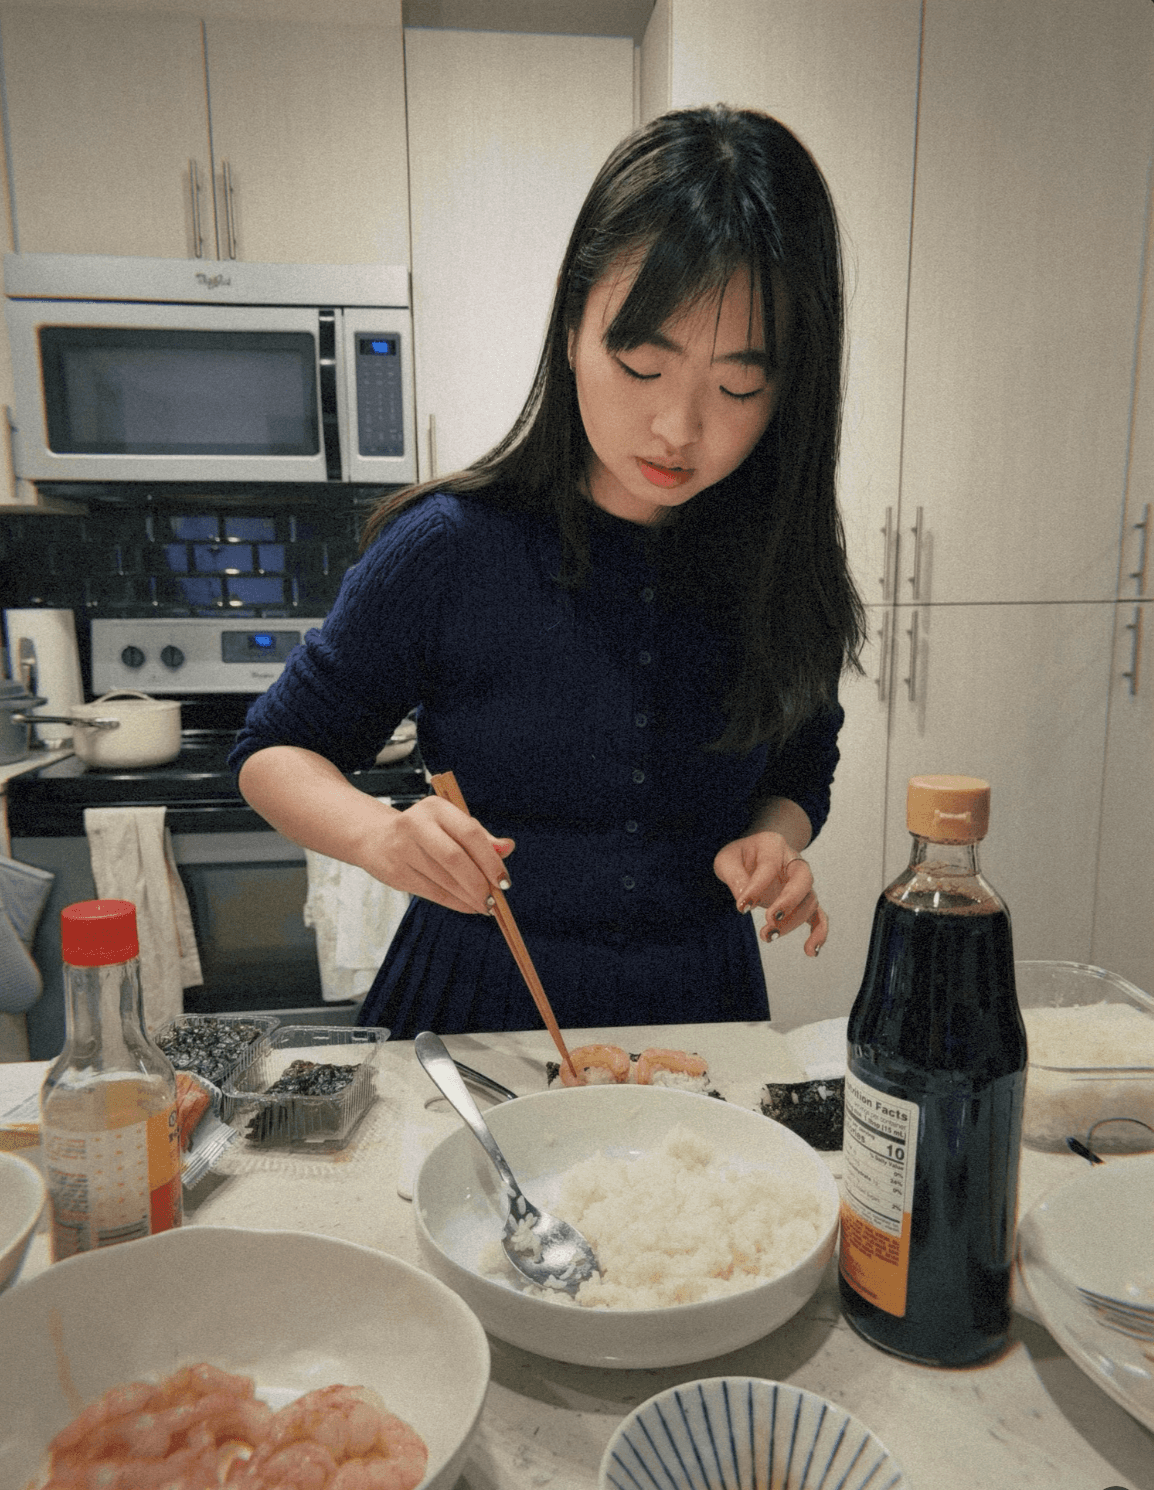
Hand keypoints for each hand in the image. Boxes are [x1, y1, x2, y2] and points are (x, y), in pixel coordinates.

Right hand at [358, 795, 514, 916]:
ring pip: (443, 879)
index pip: (469, 833)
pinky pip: (432, 893)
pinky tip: (468, 906)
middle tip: (495, 900)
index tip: (504, 881)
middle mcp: (416, 825)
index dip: (490, 860)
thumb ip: (481, 837)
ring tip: (485, 906)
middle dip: (479, 883)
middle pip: (454, 858)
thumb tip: (508, 848)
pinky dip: (455, 903)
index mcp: (436, 808)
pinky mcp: (396, 872)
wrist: (377, 838)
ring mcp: (402, 849)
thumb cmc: (425, 831)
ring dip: (469, 897)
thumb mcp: (451, 824)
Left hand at [713, 830, 827, 955]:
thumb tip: (744, 898)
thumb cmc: (739, 858)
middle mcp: (793, 861)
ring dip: (793, 922)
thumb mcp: (727, 859)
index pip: (769, 867)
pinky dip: (819, 933)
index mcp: (773, 845)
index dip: (756, 888)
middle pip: (803, 879)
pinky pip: (819, 915)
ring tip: (768, 936)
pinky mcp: (803, 900)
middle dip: (788, 902)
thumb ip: (734, 875)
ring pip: (810, 900)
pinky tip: (811, 951)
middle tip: (770, 920)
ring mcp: (802, 881)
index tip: (742, 908)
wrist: (753, 855)